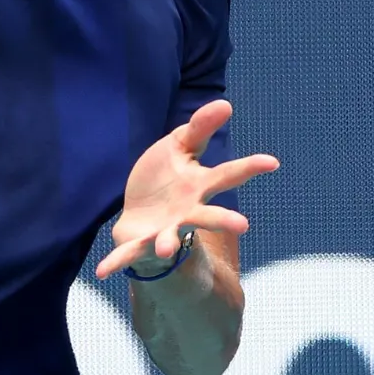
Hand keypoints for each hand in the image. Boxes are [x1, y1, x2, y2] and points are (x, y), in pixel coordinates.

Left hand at [95, 100, 278, 279]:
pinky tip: (101, 271)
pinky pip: (127, 254)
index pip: (227, 175)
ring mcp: (164, 230)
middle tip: (242, 225)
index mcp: (199, 187)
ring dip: (168, 243)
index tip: (271, 162)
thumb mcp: (179, 147)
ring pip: (170, 239)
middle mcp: (187, 213)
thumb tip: (225, 103)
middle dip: (222, 221)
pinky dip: (116, 263)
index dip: (249, 167)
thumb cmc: (166, 179)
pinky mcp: (139, 243)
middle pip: (208, 217)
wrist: (141, 212)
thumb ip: (199, 129)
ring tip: (165, 248)